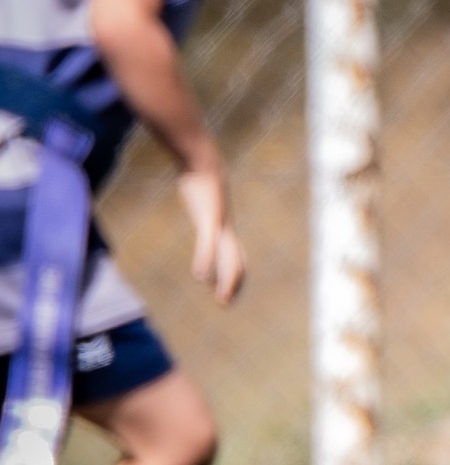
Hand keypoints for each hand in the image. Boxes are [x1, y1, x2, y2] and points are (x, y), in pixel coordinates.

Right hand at [177, 164, 245, 304]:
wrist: (204, 161)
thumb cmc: (201, 180)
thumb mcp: (202, 198)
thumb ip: (201, 206)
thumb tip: (198, 206)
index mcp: (224, 227)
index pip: (235, 256)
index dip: (234, 274)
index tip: (227, 291)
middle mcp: (226, 229)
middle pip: (236, 260)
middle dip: (233, 282)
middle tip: (225, 303)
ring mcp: (220, 224)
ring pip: (228, 257)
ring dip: (226, 279)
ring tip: (222, 299)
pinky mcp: (210, 217)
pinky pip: (208, 243)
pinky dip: (206, 260)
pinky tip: (199, 275)